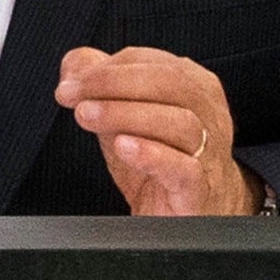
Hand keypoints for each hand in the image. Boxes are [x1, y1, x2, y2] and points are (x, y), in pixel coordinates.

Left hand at [54, 45, 265, 215]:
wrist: (186, 217)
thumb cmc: (159, 158)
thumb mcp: (126, 116)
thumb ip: (101, 83)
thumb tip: (74, 68)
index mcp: (194, 86)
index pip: (152, 62)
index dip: (106, 69)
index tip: (70, 84)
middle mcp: (209, 113)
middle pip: (169, 82)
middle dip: (113, 83)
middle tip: (73, 96)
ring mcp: (209, 152)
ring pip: (179, 122)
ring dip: (126, 114)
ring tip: (88, 116)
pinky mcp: (201, 191)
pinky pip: (185, 168)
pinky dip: (153, 154)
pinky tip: (123, 146)